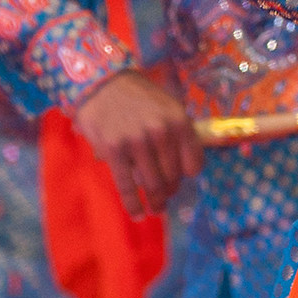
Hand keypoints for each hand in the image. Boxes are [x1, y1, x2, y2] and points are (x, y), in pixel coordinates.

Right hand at [73, 71, 201, 216]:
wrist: (104, 84)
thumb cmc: (139, 97)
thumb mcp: (168, 107)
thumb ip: (179, 133)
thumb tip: (187, 168)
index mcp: (179, 121)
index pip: (193, 164)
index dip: (187, 175)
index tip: (181, 179)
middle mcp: (161, 132)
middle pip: (173, 177)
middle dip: (170, 190)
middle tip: (165, 196)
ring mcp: (137, 142)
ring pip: (153, 184)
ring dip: (156, 201)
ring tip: (156, 208)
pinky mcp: (115, 151)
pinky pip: (127, 186)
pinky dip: (134, 205)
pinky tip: (139, 214)